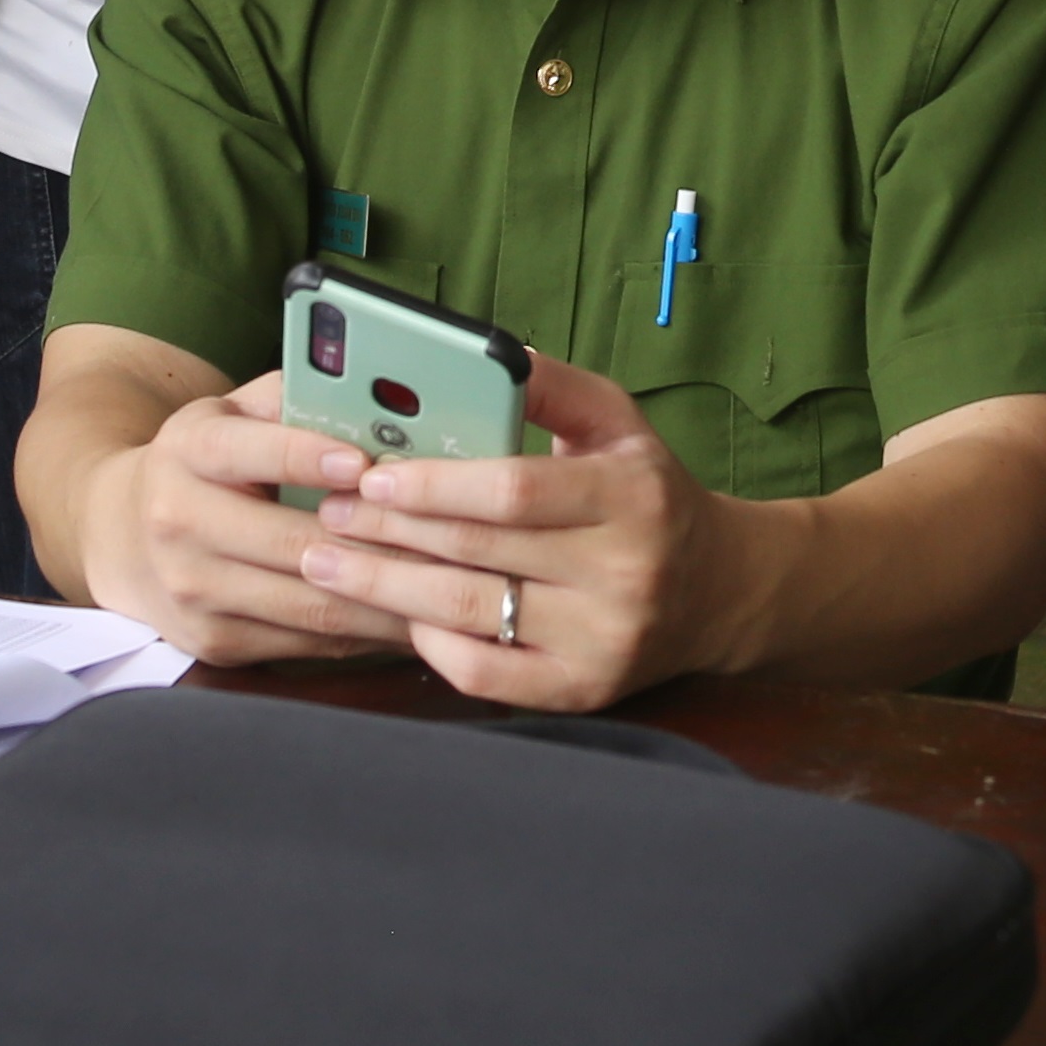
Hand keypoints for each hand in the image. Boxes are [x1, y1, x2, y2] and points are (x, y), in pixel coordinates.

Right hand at [76, 373, 419, 666]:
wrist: (121, 534)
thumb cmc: (204, 462)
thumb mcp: (230, 412)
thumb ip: (293, 398)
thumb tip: (380, 396)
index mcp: (187, 452)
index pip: (245, 452)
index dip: (304, 456)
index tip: (362, 463)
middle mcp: (180, 523)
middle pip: (292, 544)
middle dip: (378, 544)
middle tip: (448, 539)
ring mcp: (195, 592)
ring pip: (310, 604)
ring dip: (388, 599)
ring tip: (450, 585)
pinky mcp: (215, 642)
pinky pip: (309, 643)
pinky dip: (369, 633)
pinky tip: (415, 618)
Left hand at [298, 356, 748, 711]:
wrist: (719, 590)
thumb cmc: (647, 493)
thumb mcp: (618, 423)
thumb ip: (550, 387)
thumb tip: (479, 353)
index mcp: (631, 496)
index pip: (516, 491)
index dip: (436, 485)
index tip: (373, 475)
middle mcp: (623, 574)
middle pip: (480, 552)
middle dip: (390, 531)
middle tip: (326, 513)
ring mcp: (602, 641)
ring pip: (471, 614)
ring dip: (387, 586)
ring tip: (327, 561)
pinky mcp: (582, 691)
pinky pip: (486, 675)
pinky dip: (431, 645)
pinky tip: (396, 614)